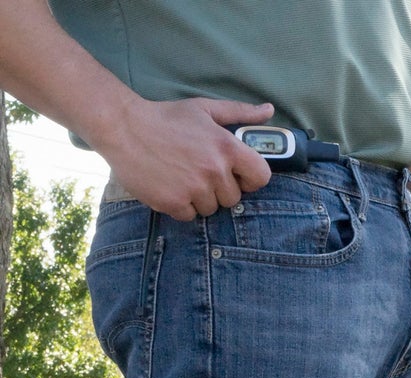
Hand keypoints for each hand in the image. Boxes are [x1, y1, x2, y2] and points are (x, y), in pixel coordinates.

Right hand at [101, 97, 275, 219]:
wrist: (122, 126)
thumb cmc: (166, 117)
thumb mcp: (204, 109)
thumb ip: (240, 112)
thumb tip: (269, 111)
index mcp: (227, 147)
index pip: (261, 177)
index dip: (250, 178)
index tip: (237, 175)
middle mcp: (214, 170)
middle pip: (234, 198)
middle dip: (219, 188)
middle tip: (196, 169)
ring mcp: (195, 189)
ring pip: (212, 209)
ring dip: (199, 198)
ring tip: (180, 175)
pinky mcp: (174, 203)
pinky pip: (190, 215)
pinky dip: (181, 205)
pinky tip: (169, 184)